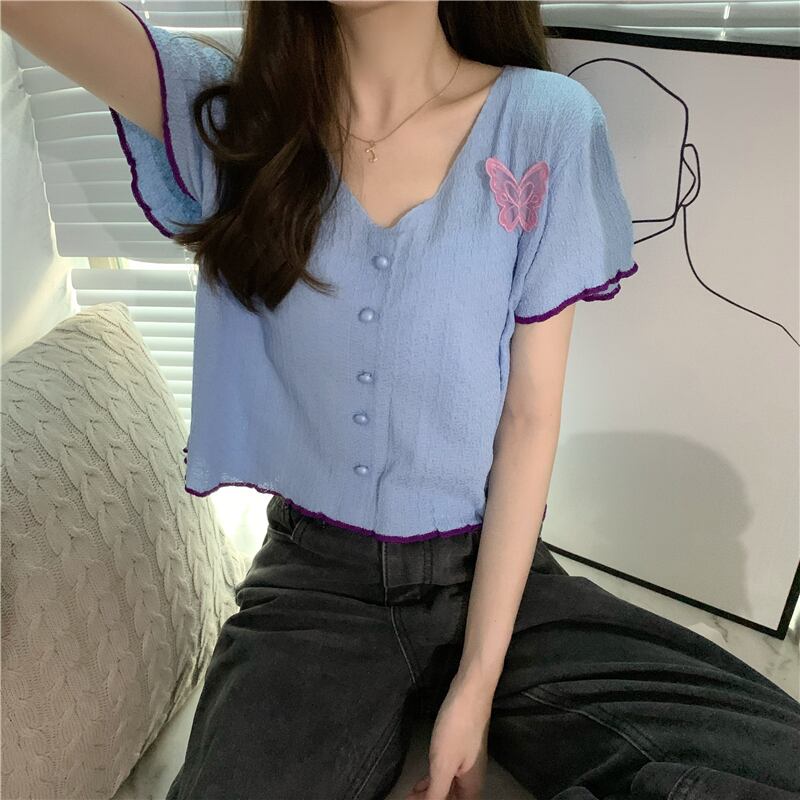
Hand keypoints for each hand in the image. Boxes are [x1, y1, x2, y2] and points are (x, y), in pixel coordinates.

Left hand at [403, 675, 492, 799]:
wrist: (470, 691)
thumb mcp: (443, 764)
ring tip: (410, 795)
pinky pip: (446, 773)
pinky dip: (433, 780)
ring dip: (430, 793)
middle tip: (408, 799)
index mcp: (471, 787)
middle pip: (451, 799)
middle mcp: (472, 779)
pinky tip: (421, 782)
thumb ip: (436, 793)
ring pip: (447, 787)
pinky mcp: (459, 749)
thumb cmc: (456, 728)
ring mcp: (466, 762)